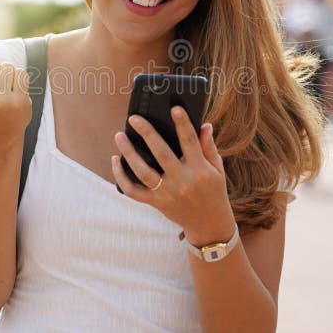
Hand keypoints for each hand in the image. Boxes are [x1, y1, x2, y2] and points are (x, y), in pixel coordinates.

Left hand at [111, 106, 235, 245]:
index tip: (174, 108)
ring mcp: (168, 194)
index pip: (190, 142)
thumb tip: (205, 124)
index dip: (183, 124)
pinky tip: (115, 160)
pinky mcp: (156, 203)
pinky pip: (133, 191)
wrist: (209, 224)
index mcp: (200, 170)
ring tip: (119, 136)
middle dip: (147, 134)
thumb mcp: (217, 169)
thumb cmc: (213, 190)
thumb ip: (208, 147)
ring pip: (143, 172)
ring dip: (129, 153)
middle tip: (134, 118)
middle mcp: (183, 182)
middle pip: (161, 154)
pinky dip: (121, 177)